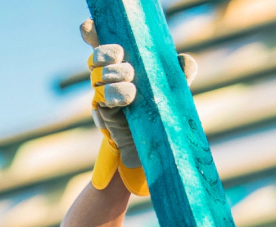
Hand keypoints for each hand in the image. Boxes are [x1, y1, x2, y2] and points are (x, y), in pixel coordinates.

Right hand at [80, 19, 197, 195]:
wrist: (154, 147)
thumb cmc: (161, 115)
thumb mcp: (172, 92)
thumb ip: (179, 75)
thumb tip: (185, 61)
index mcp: (121, 64)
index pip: (100, 42)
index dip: (92, 33)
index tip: (89, 29)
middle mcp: (107, 76)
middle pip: (97, 56)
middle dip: (109, 54)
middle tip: (127, 64)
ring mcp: (102, 93)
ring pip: (97, 74)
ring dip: (115, 75)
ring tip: (133, 89)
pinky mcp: (103, 111)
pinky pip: (102, 97)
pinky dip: (115, 93)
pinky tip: (128, 98)